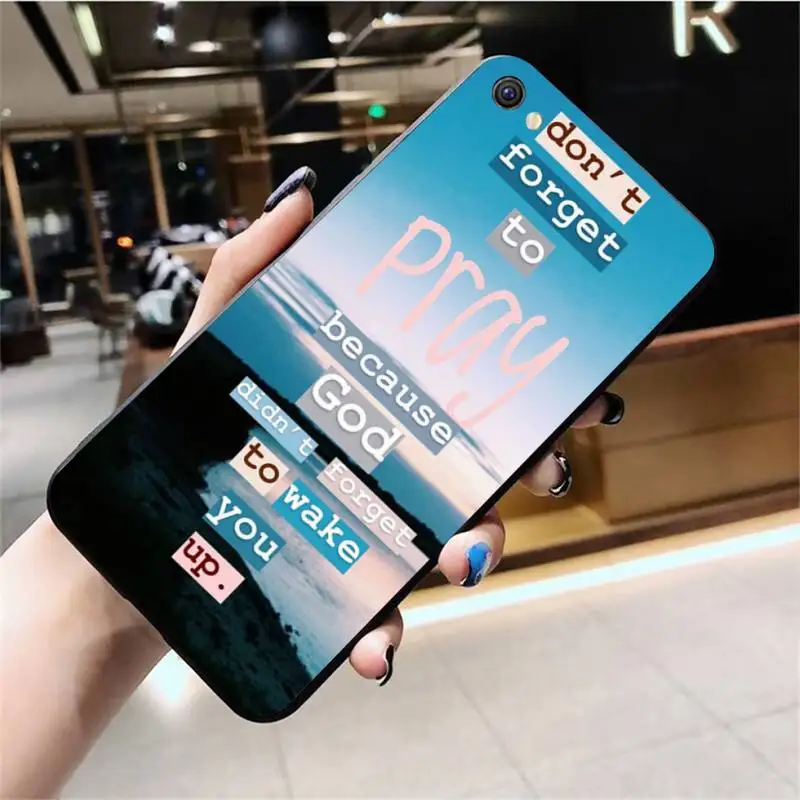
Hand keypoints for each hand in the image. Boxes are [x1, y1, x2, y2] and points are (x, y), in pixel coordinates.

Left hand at [178, 169, 624, 684]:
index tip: (578, 386)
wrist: (128, 538)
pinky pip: (378, 616)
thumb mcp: (212, 342)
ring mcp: (365, 532)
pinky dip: (385, 636)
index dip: (531, 391)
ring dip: (475, 552)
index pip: (466, 393)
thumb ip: (250, 268)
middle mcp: (384, 470)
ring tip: (460, 558)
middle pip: (479, 468)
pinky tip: (376, 651)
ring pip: (447, 543)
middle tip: (541, 465)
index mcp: (372, 408)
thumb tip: (301, 196)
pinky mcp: (334, 591)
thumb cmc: (178, 433)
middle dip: (529, 467)